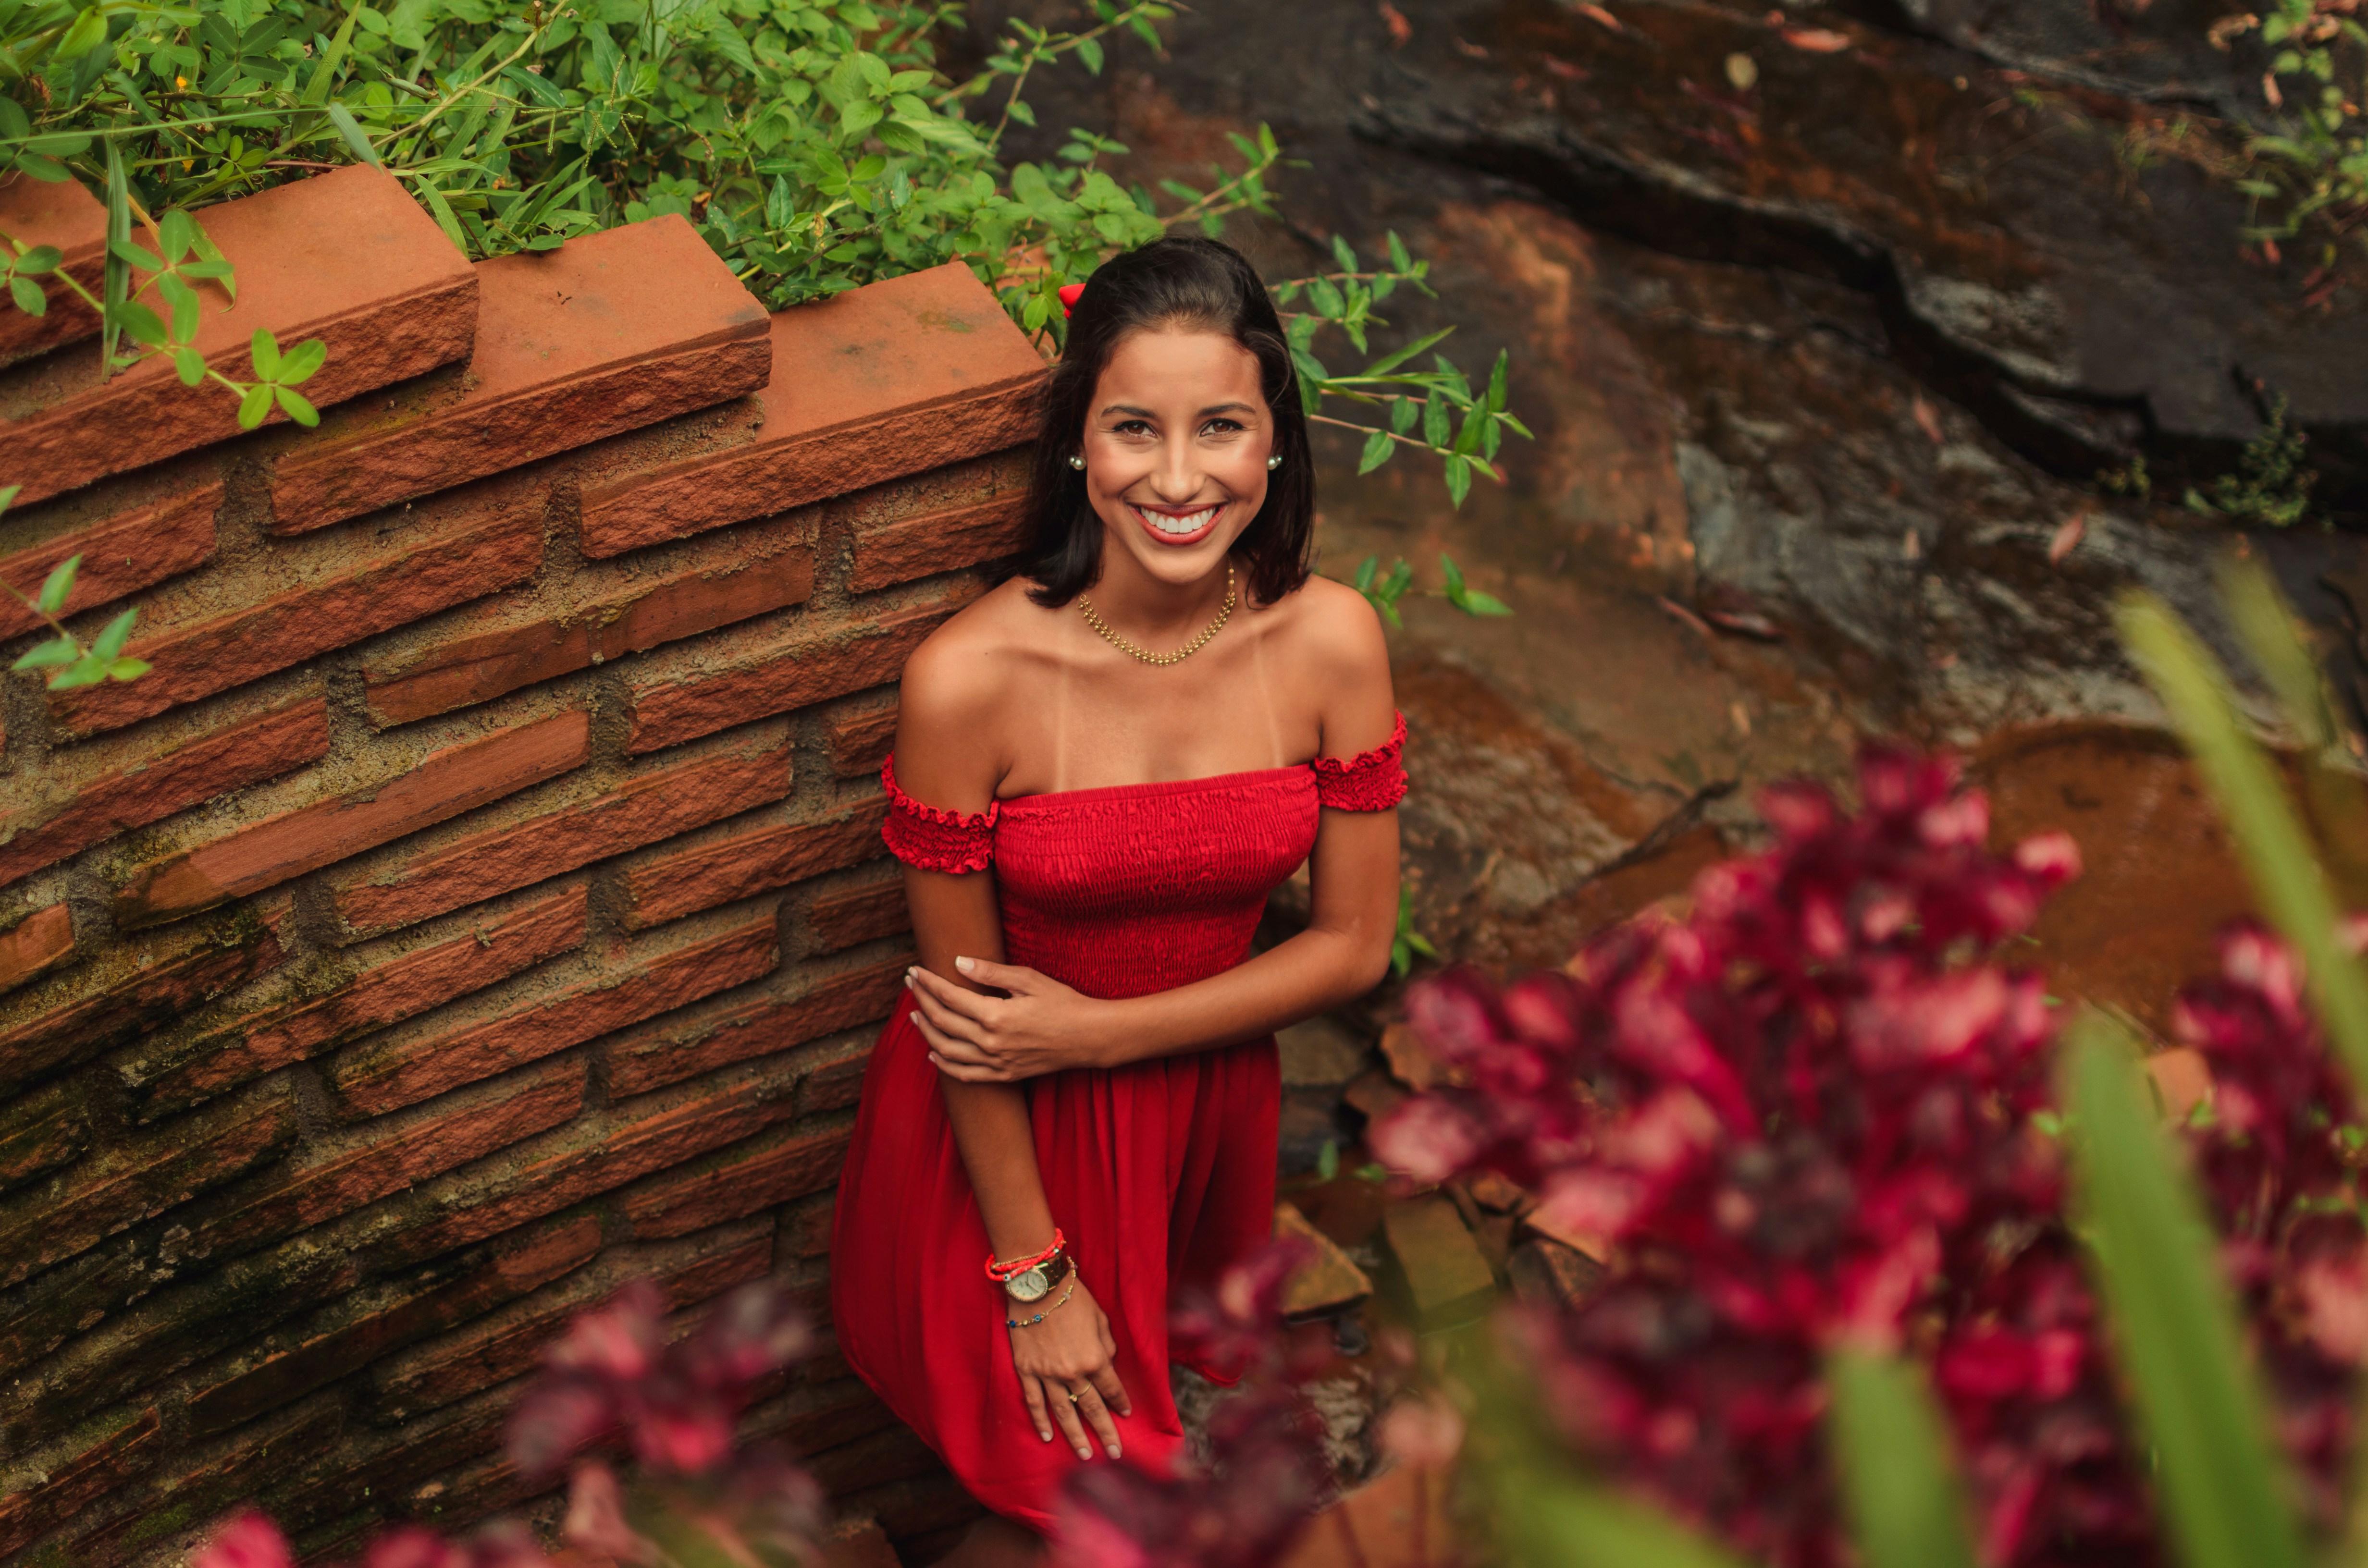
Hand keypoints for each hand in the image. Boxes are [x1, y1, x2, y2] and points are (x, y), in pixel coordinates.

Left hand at [908, 958, 1114, 1080]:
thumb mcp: (1029, 980)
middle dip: (921, 1000)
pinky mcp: (1004, 1075)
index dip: (928, 982)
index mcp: (995, 1015)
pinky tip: (934, 1055)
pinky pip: (965, 1075)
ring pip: (947, 1050)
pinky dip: (945, 1065)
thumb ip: (991, 973)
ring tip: (914, 1016)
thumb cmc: (1063, 1003)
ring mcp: (996, 1062)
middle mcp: (991, 1042)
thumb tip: (958, 963)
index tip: (915, 970)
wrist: (1089, 1038)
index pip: (949, 997)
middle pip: (942, 1021)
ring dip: (926, 1032)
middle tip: (910, 984)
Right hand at [1007, 1275, 1132, 1459]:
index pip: (1111, 1389)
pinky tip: (1047, 1437)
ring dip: (1075, 1436)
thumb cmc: (1073, 1297)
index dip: (1120, 1402)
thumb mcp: (1100, 1318)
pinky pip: (1034, 1401)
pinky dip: (1040, 1421)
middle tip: (1115, 1454)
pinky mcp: (1026, 1370)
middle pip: (1091, 1409)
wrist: (1037, 1286)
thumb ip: (1106, 1345)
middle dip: (1105, 1432)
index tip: (1126, 1414)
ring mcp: (1047, 1374)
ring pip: (1063, 1412)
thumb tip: (1108, 1362)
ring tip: (1083, 1456)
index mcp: (1095, 1359)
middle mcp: (1072, 1372)